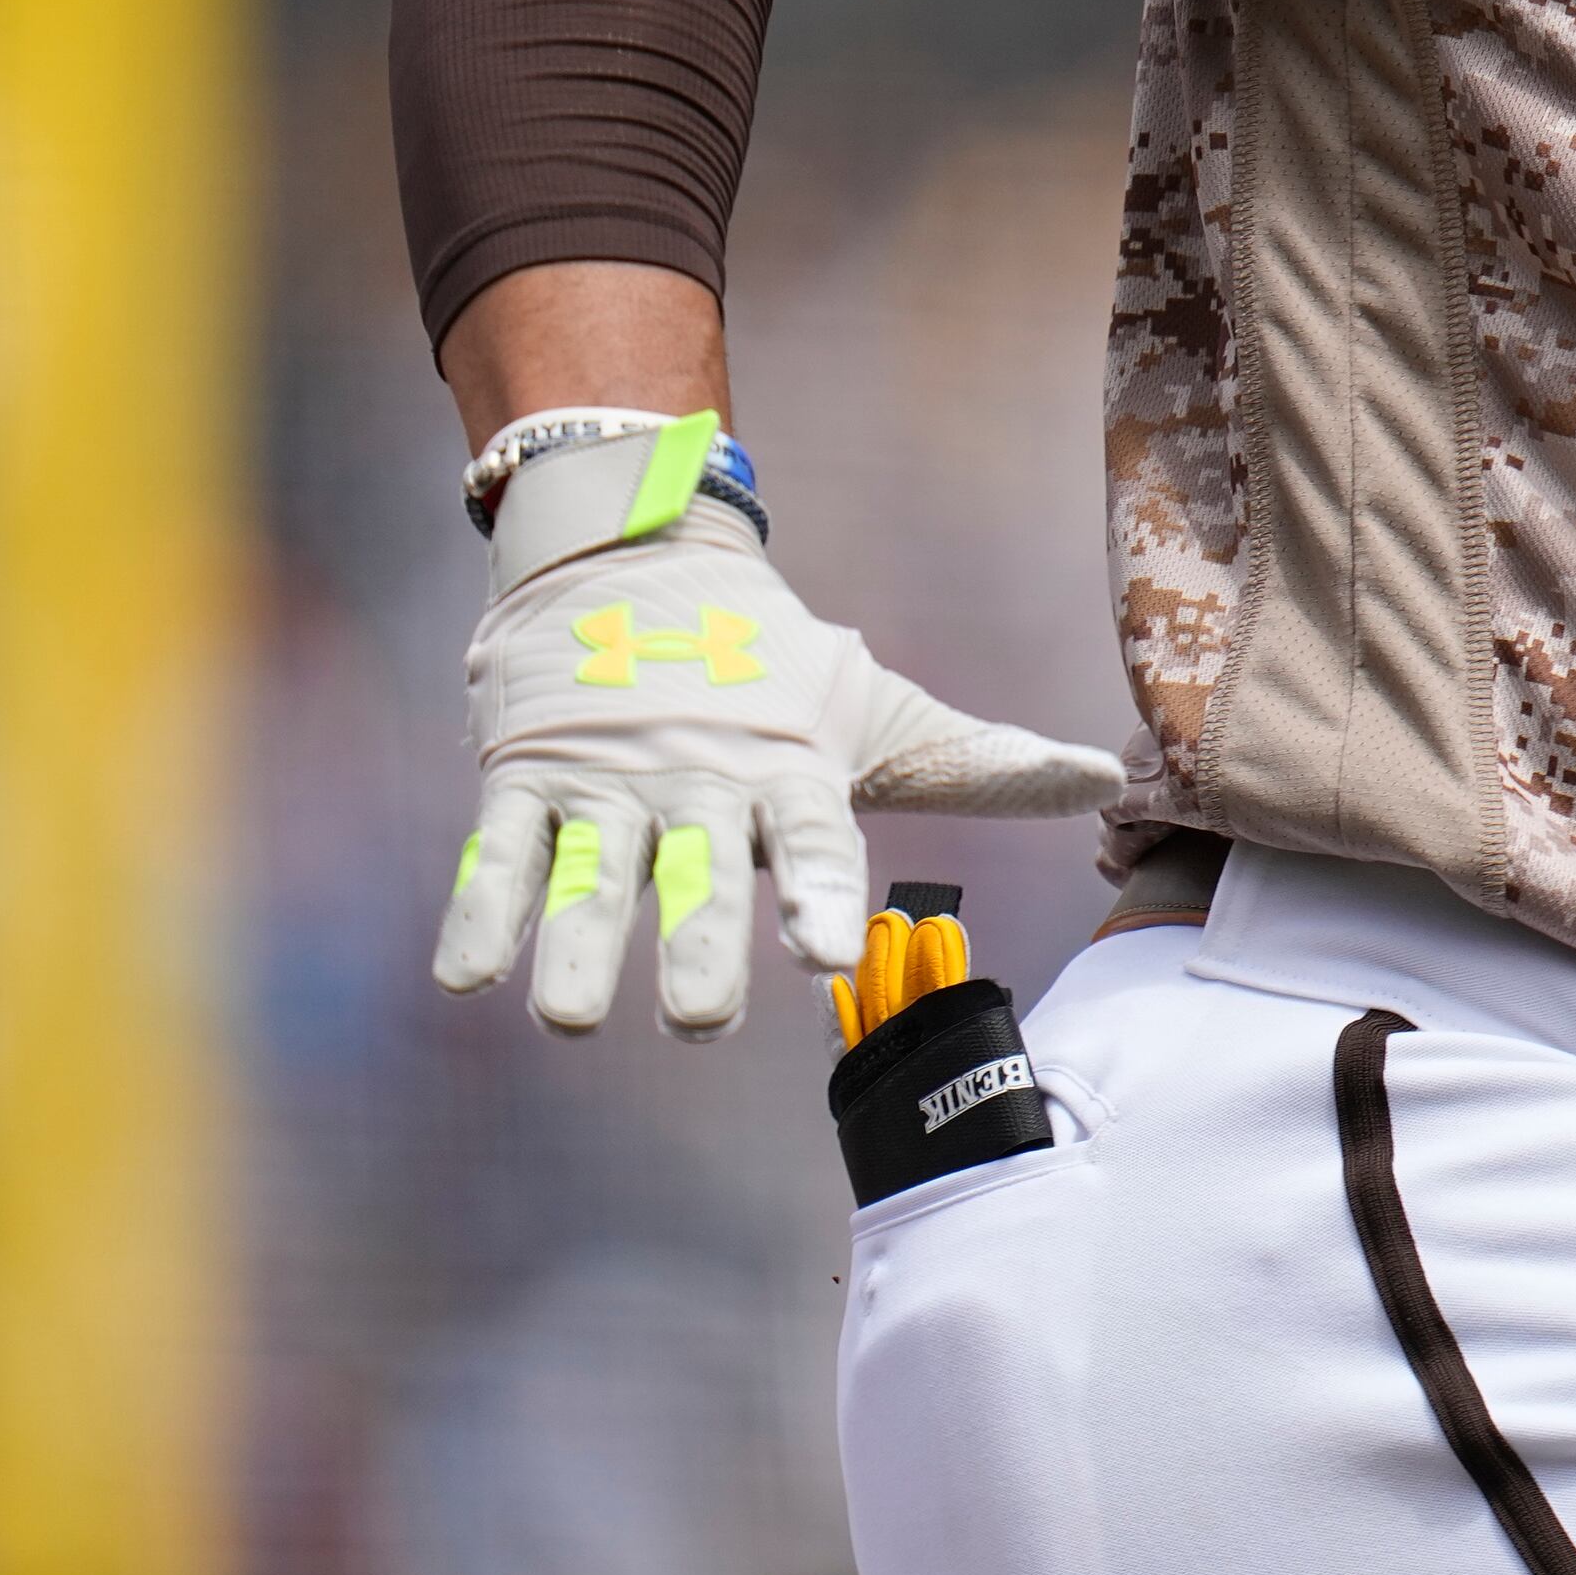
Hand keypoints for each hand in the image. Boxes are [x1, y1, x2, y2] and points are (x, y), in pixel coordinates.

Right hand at [430, 418, 1124, 1036]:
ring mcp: (605, 779)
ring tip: (566, 1014)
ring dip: (575, 945)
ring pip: (589, 872)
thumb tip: (1109, 781)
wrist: (632, 551)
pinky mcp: (525, 776)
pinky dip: (482, 911)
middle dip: (695, 946)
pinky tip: (466, 976)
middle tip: (697, 1023)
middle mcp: (697, 778)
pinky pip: (500, 852)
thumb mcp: (875, 711)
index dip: (820, 888)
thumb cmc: (772, 663)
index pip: (812, 835)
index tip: (827, 945)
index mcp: (785, 768)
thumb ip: (979, 764)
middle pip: (697, 874)